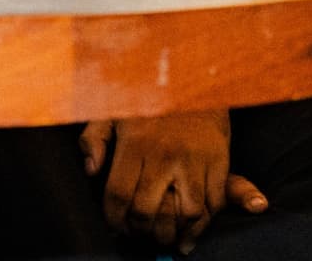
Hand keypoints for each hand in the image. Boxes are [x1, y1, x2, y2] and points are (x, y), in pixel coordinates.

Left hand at [81, 111, 230, 252]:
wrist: (195, 76)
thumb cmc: (150, 97)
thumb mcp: (112, 110)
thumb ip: (94, 138)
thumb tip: (91, 170)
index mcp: (135, 142)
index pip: (118, 195)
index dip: (115, 219)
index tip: (117, 226)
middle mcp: (164, 153)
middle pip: (148, 211)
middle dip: (141, 231)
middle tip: (140, 233)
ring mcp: (194, 159)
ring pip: (187, 213)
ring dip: (176, 232)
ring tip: (168, 235)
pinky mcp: (219, 160)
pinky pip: (215, 203)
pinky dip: (205, 220)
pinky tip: (192, 223)